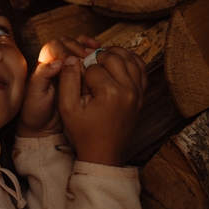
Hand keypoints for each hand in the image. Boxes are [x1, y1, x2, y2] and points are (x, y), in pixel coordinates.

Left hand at [17, 35, 99, 137]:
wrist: (43, 127)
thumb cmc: (35, 112)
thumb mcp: (35, 95)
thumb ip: (43, 77)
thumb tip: (58, 61)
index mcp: (43, 65)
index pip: (54, 46)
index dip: (64, 51)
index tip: (71, 62)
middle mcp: (54, 63)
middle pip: (66, 42)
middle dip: (77, 46)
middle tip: (88, 55)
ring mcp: (67, 68)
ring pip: (76, 47)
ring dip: (86, 45)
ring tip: (96, 49)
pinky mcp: (77, 75)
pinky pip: (84, 58)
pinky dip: (92, 52)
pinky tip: (99, 54)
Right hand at [58, 46, 146, 165]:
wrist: (102, 153)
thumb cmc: (84, 132)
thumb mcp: (67, 108)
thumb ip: (67, 80)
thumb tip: (71, 58)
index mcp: (110, 92)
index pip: (93, 67)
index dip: (82, 73)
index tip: (80, 85)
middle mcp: (128, 90)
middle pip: (114, 57)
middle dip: (99, 59)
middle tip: (89, 68)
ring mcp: (138, 93)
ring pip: (131, 59)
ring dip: (116, 55)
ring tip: (103, 61)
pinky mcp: (142, 96)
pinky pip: (141, 69)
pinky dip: (131, 62)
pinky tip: (119, 63)